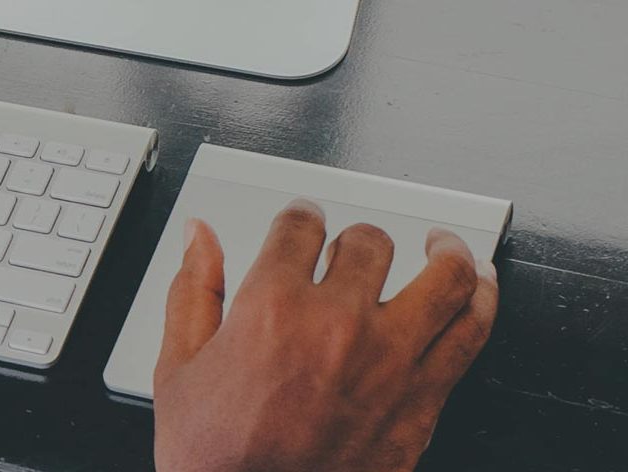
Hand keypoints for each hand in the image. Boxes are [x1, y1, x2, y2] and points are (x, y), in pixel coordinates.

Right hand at [153, 200, 499, 471]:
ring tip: (444, 244)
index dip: (300, 215)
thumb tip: (197, 238)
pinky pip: (471, 334)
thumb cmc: (217, 459)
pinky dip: (483, 300)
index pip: (299, 227)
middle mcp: (338, 325)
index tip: (303, 220)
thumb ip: (192, 291)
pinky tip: (478, 290)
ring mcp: (390, 362)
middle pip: (370, 243)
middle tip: (356, 247)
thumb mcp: (178, 368)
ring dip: (447, 251)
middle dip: (358, 237)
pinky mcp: (424, 401)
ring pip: (444, 278)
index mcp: (271, 307)